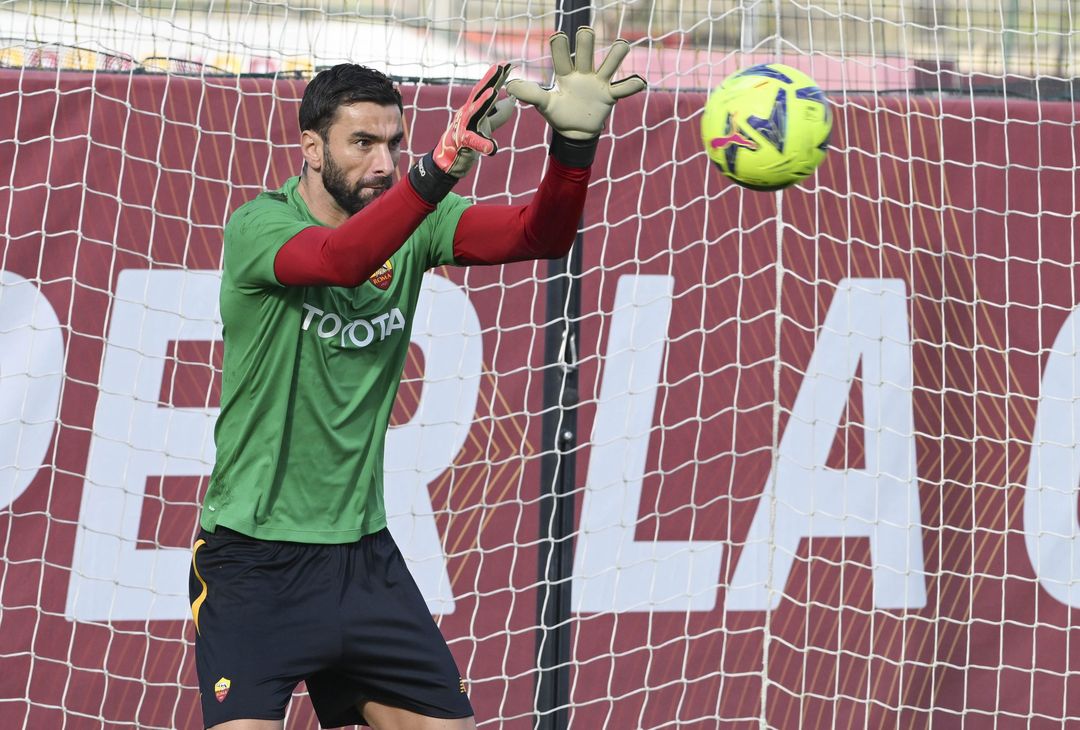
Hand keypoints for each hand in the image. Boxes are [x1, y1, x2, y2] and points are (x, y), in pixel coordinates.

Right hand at [433, 64, 512, 176]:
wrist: (448, 160)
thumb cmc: (467, 141)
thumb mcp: (485, 126)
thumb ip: (498, 114)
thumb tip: (511, 100)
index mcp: (474, 108)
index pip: (486, 90)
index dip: (496, 77)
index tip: (507, 64)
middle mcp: (467, 113)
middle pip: (478, 94)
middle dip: (489, 80)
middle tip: (499, 66)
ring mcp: (463, 126)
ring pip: (473, 112)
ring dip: (483, 102)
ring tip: (493, 92)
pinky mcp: (462, 142)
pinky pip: (472, 143)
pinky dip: (482, 144)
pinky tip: (492, 147)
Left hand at [506, 26, 645, 140]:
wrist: (575, 132)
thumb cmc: (559, 113)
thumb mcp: (544, 104)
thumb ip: (530, 94)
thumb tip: (511, 87)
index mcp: (565, 73)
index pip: (562, 55)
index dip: (559, 45)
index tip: (557, 37)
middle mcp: (583, 72)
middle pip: (586, 51)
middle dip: (585, 41)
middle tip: (585, 33)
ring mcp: (598, 82)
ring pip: (610, 63)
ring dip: (616, 55)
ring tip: (620, 46)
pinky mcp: (610, 96)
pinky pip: (623, 89)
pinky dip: (632, 85)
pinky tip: (640, 82)